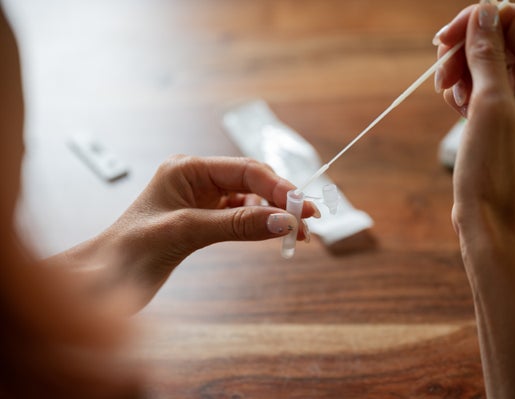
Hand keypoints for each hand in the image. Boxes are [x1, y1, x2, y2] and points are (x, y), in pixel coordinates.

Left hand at [51, 156, 317, 309]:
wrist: (103, 279)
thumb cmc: (130, 251)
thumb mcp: (186, 232)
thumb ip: (237, 225)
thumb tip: (285, 222)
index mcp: (187, 168)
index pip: (246, 171)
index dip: (279, 188)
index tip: (304, 207)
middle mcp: (196, 179)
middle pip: (252, 182)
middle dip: (282, 200)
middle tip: (311, 220)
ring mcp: (200, 200)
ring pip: (250, 200)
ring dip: (275, 214)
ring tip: (300, 230)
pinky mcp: (202, 220)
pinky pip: (240, 217)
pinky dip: (260, 225)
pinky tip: (275, 233)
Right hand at [434, 1, 514, 242]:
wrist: (493, 220)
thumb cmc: (496, 171)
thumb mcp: (490, 106)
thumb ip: (488, 56)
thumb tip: (484, 12)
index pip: (514, 20)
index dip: (478, 21)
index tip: (444, 41)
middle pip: (496, 39)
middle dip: (463, 49)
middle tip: (440, 76)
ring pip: (483, 63)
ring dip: (458, 71)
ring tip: (448, 97)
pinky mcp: (498, 119)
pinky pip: (478, 88)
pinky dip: (461, 91)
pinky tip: (455, 109)